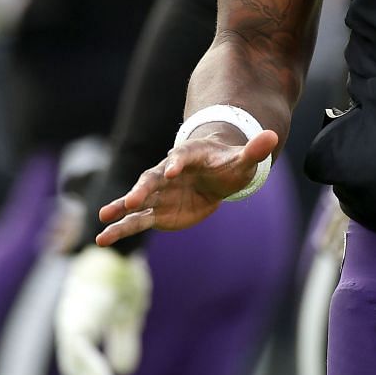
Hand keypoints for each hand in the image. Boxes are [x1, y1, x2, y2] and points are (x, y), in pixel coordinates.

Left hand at [55, 246, 151, 374]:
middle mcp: (72, 323)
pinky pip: (79, 350)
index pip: (82, 362)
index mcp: (82, 323)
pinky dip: (92, 369)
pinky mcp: (77, 315)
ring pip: (73, 363)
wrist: (121, 243)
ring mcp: (71, 318)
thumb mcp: (129, 311)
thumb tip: (125, 370)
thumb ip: (123, 338)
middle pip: (74, 367)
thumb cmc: (123, 273)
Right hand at [95, 126, 278, 244]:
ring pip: (137, 201)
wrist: (215, 177)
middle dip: (142, 188)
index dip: (177, 163)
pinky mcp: (155, 212)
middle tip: (131, 198)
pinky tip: (101, 238)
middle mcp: (167, 173)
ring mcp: (158, 193)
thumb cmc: (228, 164)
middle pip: (152, 179)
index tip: (172, 169)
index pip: (182, 158)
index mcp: (188, 156)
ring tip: (102, 218)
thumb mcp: (243, 159)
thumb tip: (274, 137)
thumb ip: (254, 151)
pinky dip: (119, 228)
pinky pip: (135, 221)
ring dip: (120, 208)